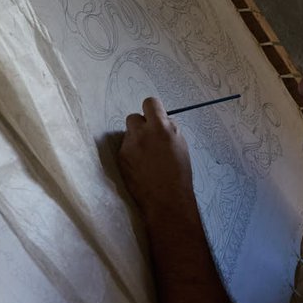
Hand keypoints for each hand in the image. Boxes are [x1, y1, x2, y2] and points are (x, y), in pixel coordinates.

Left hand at [119, 97, 195, 221]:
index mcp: (161, 128)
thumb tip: (161, 121)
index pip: (150, 103)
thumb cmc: (179, 174)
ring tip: (146, 156)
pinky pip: (125, 148)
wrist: (166, 199)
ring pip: (128, 134)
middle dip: (141, 125)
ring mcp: (129, 146)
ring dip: (135, 139)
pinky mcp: (121, 157)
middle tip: (149, 138)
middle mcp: (142, 133)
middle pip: (134, 117)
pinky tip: (140, 166)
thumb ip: (169, 129)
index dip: (153, 110)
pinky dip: (131, 154)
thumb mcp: (181, 145)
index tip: (154, 117)